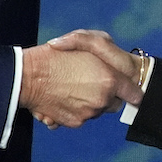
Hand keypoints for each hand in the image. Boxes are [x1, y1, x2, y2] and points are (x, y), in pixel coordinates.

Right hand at [19, 37, 141, 128]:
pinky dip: (76, 109)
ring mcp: (89, 113)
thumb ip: (107, 52)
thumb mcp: (86, 39)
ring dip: (90, 102)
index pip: (134, 93)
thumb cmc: (56, 54)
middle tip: (91, 82)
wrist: (28, 76)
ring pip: (98, 110)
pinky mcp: (75, 122)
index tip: (126, 88)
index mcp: (109, 80)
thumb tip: (114, 69)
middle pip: (114, 103)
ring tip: (73, 87)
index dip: (130, 90)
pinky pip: (83, 117)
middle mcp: (102, 99)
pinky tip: (64, 96)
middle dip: (107, 95)